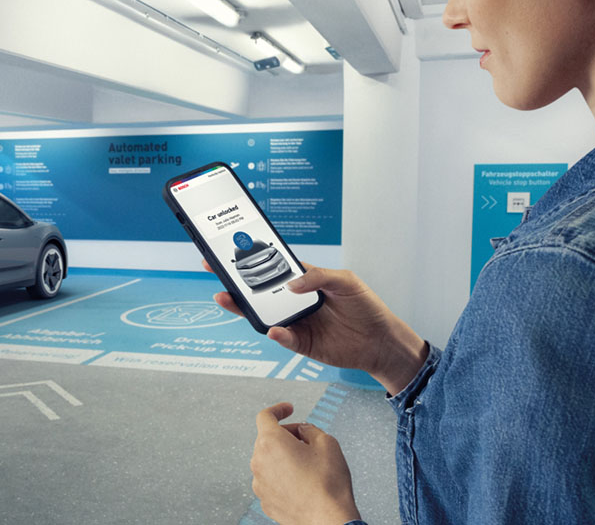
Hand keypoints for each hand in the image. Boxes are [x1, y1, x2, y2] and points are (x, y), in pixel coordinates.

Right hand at [205, 260, 427, 393]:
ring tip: (226, 299)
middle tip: (214, 271)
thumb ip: (318, 277)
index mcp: (303, 282)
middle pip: (258, 291)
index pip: (272, 267)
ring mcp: (294, 322)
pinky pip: (282, 338)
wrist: (380, 340)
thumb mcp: (345, 281)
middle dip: (235, 282)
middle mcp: (293, 301)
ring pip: (262, 315)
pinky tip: (272, 329)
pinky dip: (276, 334)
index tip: (230, 250)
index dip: (252, 260)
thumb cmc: (365, 306)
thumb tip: (292, 284)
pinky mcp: (300, 344)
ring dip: (243, 309)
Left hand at [251, 402, 361, 524]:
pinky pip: (271, 480)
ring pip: (268, 460)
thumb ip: (309, 429)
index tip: (289, 409)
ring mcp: (259, 483)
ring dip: (283, 457)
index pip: (265, 416)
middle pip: (267, 438)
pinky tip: (301, 483)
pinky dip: (282, 476)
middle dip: (286, 435)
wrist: (328, 520)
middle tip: (307, 442)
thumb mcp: (327, 443)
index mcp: (271, 442)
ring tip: (307, 466)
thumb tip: (302, 431)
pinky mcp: (265, 501)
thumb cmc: (328, 483)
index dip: (279, 409)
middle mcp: (259, 462)